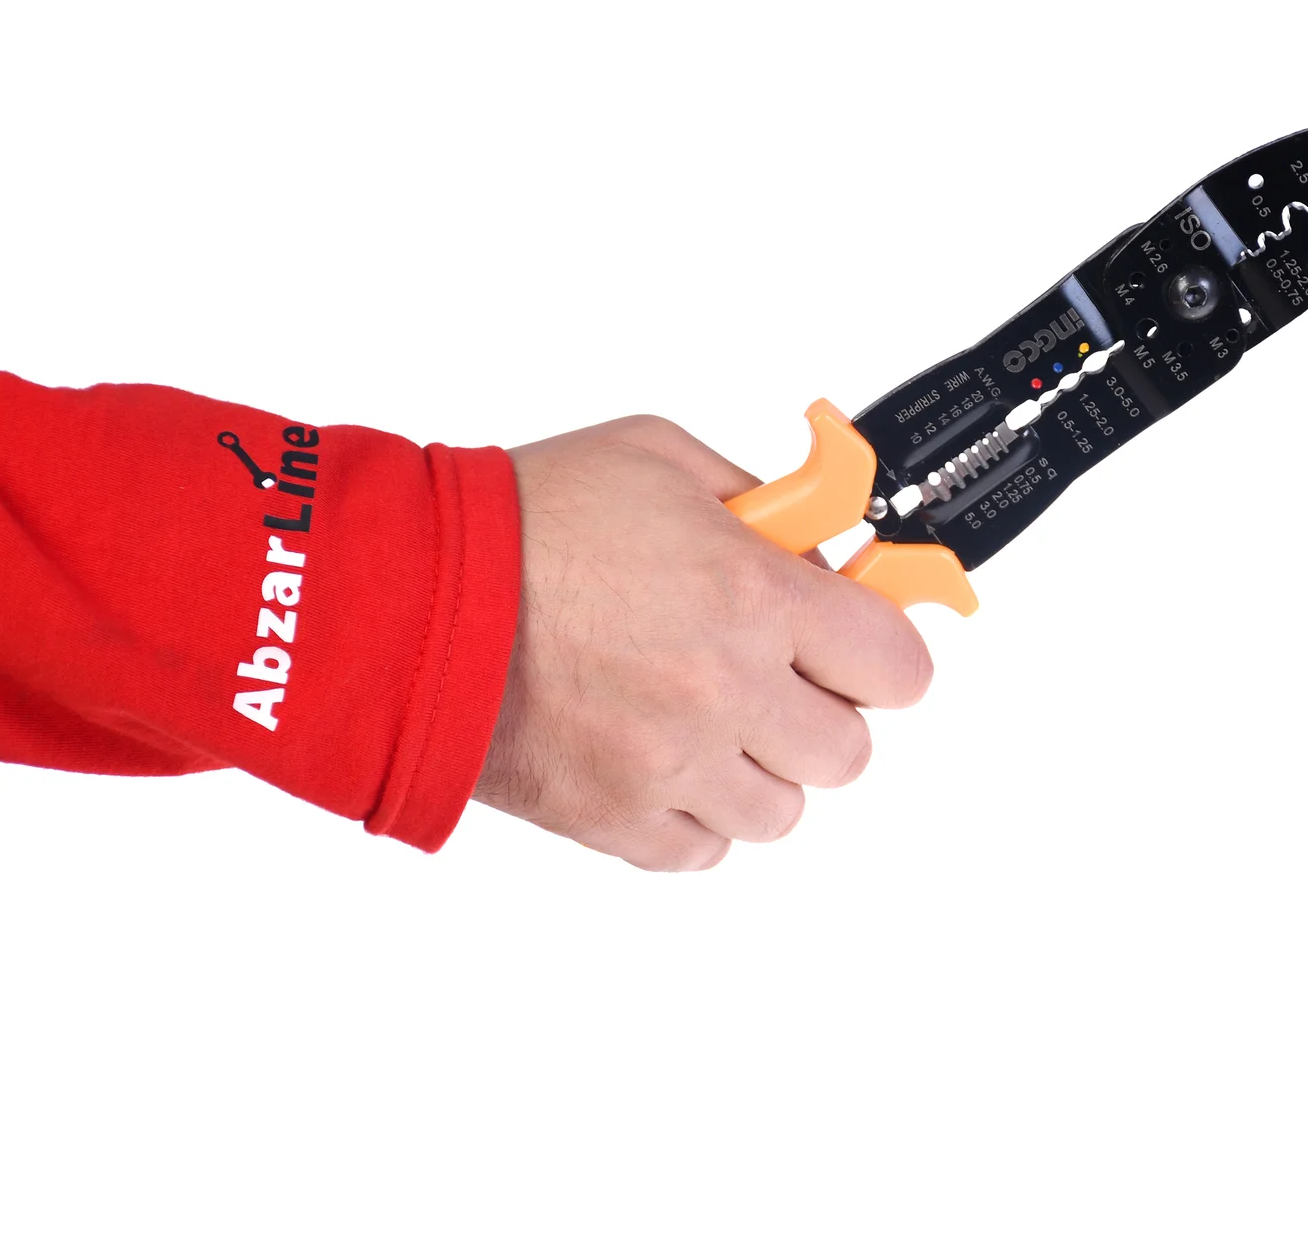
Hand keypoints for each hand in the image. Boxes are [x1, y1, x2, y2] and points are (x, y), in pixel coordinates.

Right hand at [474, 415, 931, 869]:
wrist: (410, 595)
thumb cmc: (524, 518)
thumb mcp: (660, 455)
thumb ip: (762, 502)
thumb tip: (822, 543)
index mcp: (751, 594)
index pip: (897, 664)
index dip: (883, 651)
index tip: (861, 641)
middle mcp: (725, 691)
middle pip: (846, 750)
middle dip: (820, 707)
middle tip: (773, 671)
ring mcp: (671, 768)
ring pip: (781, 811)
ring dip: (758, 767)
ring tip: (704, 713)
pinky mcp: (613, 821)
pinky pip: (704, 851)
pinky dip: (694, 813)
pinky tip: (659, 756)